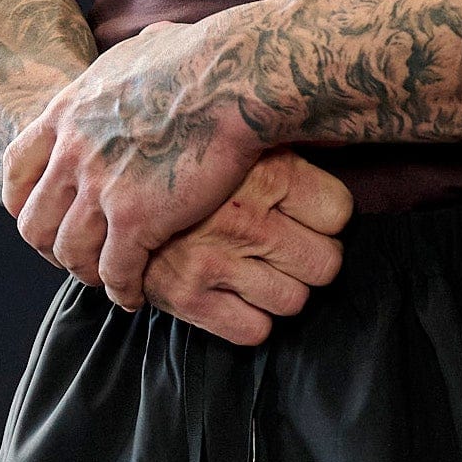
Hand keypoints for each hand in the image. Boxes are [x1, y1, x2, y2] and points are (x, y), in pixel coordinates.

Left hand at [2, 18, 261, 311]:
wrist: (236, 75)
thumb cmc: (205, 56)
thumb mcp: (145, 46)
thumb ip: (128, 63)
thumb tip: (145, 47)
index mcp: (70, 111)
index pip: (16, 168)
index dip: (23, 198)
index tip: (43, 212)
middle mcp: (74, 152)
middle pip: (34, 221)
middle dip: (50, 246)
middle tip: (76, 255)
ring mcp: (101, 187)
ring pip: (70, 252)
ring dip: (87, 272)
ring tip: (109, 278)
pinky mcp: (136, 218)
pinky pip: (115, 270)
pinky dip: (123, 289)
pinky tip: (137, 293)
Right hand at [143, 149, 353, 344]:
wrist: (115, 185)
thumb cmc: (192, 159)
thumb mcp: (245, 137)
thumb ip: (292, 141)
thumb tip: (346, 130)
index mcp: (268, 171)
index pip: (340, 213)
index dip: (328, 218)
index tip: (310, 215)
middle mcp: (248, 218)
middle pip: (326, 264)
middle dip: (313, 259)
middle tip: (292, 249)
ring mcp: (217, 260)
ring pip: (294, 301)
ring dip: (283, 290)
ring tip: (263, 270)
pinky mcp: (189, 297)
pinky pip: (254, 331)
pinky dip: (252, 319)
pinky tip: (239, 294)